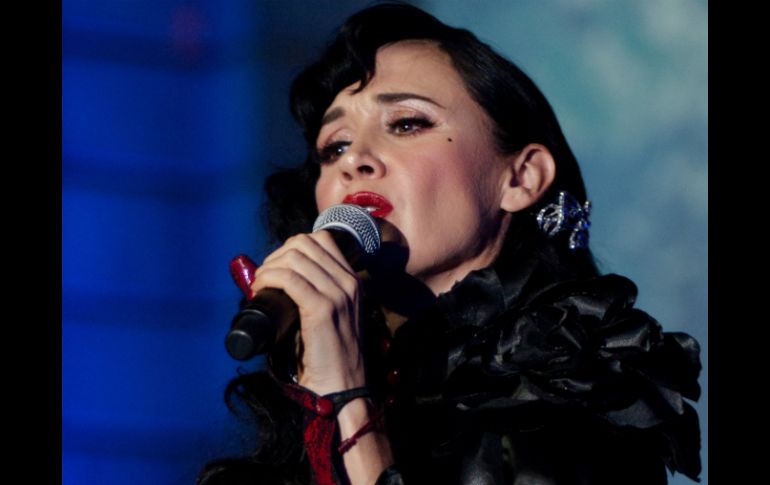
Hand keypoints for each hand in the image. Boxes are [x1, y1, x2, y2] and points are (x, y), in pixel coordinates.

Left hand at [243, 232, 364, 394]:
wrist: (342, 386)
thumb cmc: (329, 357)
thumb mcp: (333, 316)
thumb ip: (319, 295)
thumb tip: (281, 280)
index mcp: (353, 281)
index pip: (321, 240)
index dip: (291, 247)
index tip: (276, 267)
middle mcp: (349, 282)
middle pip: (304, 244)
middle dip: (276, 255)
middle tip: (264, 276)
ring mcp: (338, 294)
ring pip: (295, 258)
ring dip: (269, 266)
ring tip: (260, 284)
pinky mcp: (323, 309)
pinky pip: (289, 279)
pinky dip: (269, 279)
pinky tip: (261, 289)